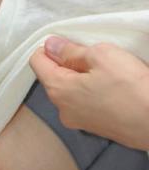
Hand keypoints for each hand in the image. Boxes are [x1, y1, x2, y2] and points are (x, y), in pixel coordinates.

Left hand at [30, 36, 148, 149]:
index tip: (67, 43)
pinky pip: (83, 103)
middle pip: (53, 77)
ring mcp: (76, 121)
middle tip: (92, 56)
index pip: (37, 62)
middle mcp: (61, 109)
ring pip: (69, 91)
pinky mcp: (93, 127)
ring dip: (80, 78)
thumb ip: (70, 51)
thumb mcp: (101, 56)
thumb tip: (51, 46)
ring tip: (105, 72)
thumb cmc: (132, 89)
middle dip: (67, 63)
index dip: (49, 48)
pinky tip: (110, 88)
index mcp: (58, 90)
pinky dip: (90, 92)